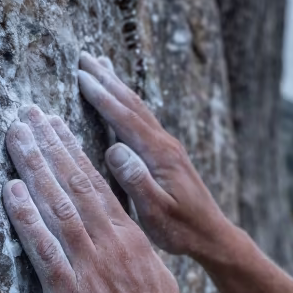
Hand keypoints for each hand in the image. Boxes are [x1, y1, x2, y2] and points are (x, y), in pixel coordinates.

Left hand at [1, 105, 209, 292]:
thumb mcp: (151, 282)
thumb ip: (129, 255)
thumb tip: (115, 236)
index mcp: (131, 240)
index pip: (97, 185)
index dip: (72, 151)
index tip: (55, 124)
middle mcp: (111, 245)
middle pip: (75, 183)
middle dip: (49, 143)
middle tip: (27, 112)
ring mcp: (90, 268)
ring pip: (57, 204)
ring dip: (33, 165)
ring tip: (15, 133)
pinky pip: (42, 247)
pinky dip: (25, 215)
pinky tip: (10, 189)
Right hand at [76, 52, 235, 262]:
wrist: (212, 235)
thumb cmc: (182, 229)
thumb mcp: (156, 212)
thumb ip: (136, 181)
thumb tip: (113, 149)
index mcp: (159, 155)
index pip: (125, 118)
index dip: (102, 96)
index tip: (79, 76)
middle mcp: (165, 144)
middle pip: (132, 103)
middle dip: (107, 79)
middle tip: (83, 57)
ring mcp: (168, 146)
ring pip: (139, 107)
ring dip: (117, 85)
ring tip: (100, 65)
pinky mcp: (167, 154)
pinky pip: (143, 119)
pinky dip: (127, 102)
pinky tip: (121, 99)